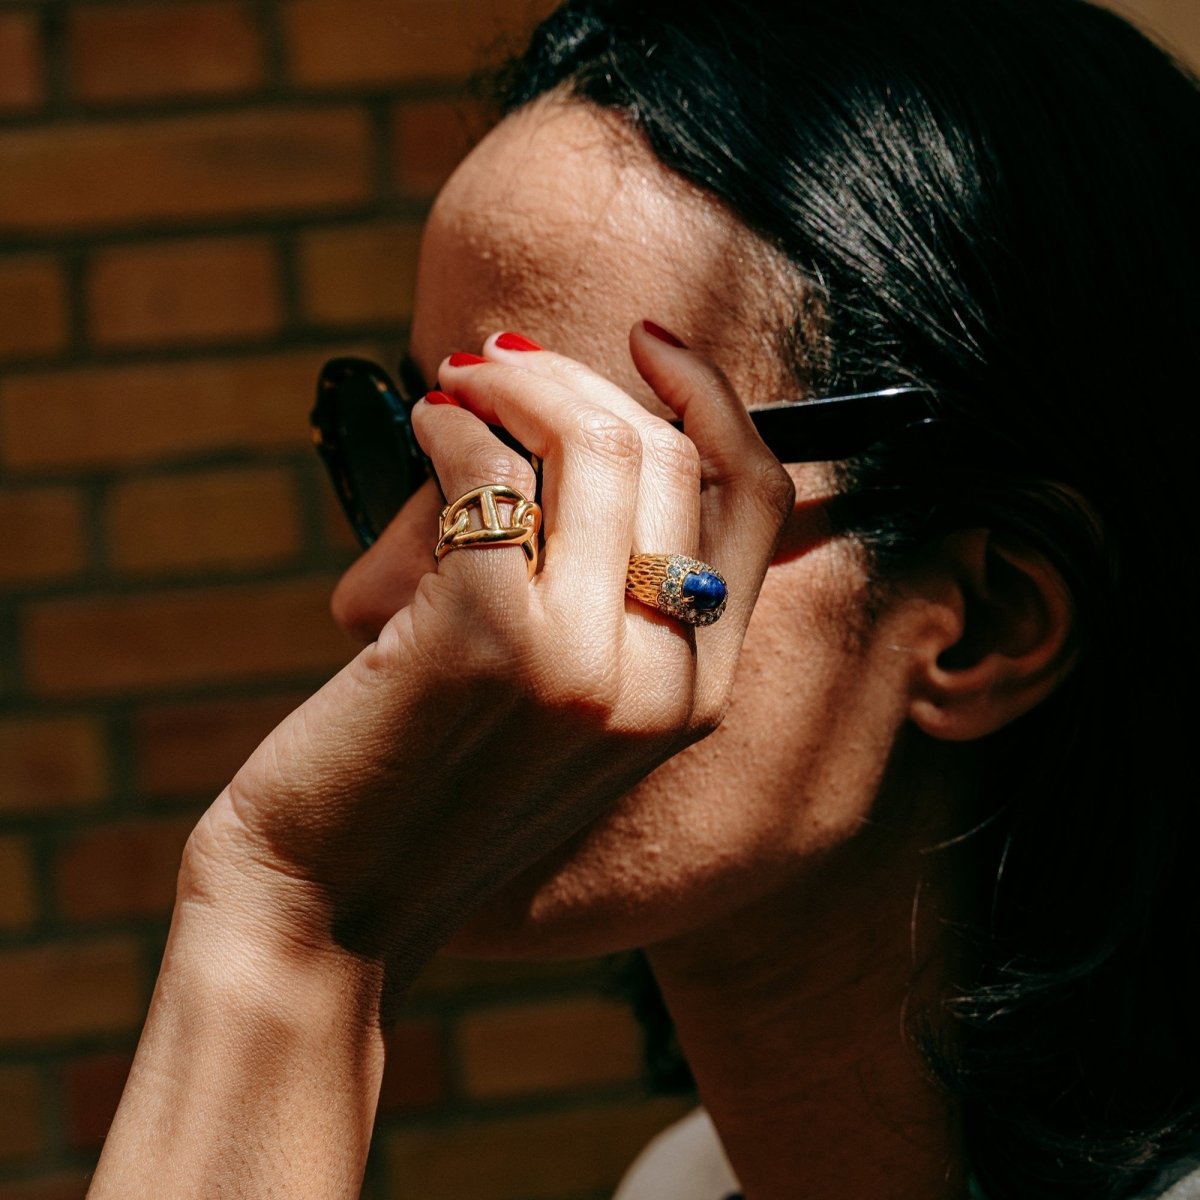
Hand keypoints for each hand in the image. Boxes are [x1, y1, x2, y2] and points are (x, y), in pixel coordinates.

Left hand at [181, 322, 794, 984]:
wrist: (332, 904)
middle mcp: (666, 684)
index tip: (653, 344)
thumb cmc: (435, 784)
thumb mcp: (562, 703)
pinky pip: (489, 472)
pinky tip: (422, 431)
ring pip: (596, 445)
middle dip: (578, 379)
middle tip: (496, 360)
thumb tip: (565, 424)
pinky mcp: (489, 641)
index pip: (759, 502)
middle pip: (671, 454)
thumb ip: (603, 593)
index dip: (715, 400)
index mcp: (700, 695)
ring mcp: (585, 667)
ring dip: (513, 383)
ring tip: (452, 386)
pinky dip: (451, 427)